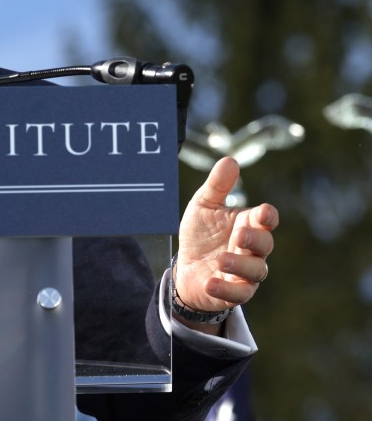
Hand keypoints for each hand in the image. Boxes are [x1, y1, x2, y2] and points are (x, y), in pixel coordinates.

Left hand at [174, 157, 277, 323]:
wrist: (186, 267)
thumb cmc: (201, 235)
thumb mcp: (203, 206)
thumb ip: (217, 186)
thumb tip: (230, 160)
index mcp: (247, 224)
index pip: (266, 220)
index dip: (267, 217)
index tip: (263, 212)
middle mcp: (251, 249)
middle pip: (265, 245)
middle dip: (255, 239)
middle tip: (239, 234)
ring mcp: (244, 273)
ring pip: (256, 271)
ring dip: (240, 265)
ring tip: (221, 260)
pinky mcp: (233, 292)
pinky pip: (238, 294)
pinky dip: (225, 289)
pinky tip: (210, 282)